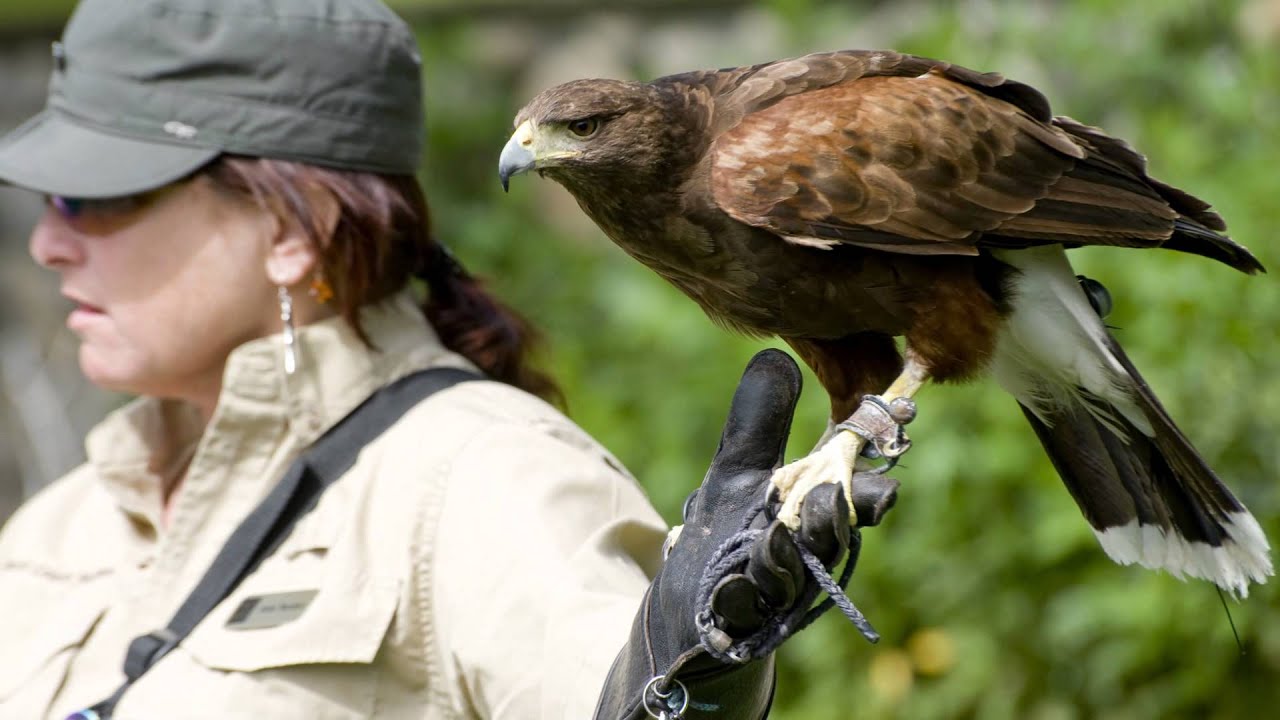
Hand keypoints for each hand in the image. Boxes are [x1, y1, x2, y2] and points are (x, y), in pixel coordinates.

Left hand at [593, 349, 897, 718]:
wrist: (691, 620)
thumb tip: (777, 357)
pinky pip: (739, 614)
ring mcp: (769, 594)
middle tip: (830, 493)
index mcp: (810, 514)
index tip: (900, 424)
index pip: (854, 488)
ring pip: (790, 576)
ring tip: (782, 534)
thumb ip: (759, 422)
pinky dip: (737, 600)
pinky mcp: (730, 625)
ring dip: (789, 555)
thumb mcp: (735, 475)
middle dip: (834, 514)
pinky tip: (729, 588)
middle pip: (830, 535)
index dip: (872, 464)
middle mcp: (802, 555)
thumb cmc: (724, 540)